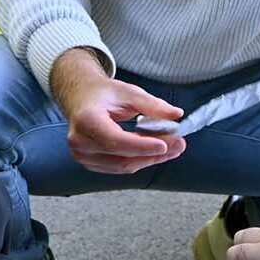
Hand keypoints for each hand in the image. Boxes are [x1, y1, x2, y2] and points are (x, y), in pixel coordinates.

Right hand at [50, 48, 185, 173]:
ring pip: (123, 166)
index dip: (141, 146)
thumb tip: (176, 115)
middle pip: (122, 157)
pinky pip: (119, 167)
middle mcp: (80, 142)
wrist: (82, 97)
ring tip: (172, 147)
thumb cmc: (103, 94)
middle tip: (179, 144)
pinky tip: (155, 152)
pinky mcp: (90, 163)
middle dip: (153, 153)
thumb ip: (152, 105)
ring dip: (149, 159)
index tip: (165, 145)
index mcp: (86, 120)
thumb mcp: (129, 92)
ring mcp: (83, 156)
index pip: (116, 140)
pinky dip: (139, 160)